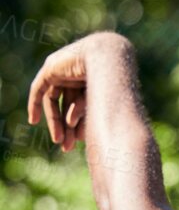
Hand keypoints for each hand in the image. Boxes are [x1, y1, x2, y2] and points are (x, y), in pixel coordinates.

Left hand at [28, 32, 129, 152]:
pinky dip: (35, 104)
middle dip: (67, 127)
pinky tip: (33, 121)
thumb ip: (94, 118)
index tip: (79, 143)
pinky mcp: (51, 67)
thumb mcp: (104, 107)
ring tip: (59, 140)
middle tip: (67, 147)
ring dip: (56, 122)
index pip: (81, 105)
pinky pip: (39, 88)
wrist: (109, 62)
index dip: (78, 125)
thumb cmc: (115, 85)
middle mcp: (77, 74)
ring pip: (55, 100)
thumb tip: (89, 139)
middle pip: (67, 104)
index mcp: (93, 80)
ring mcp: (64, 69)